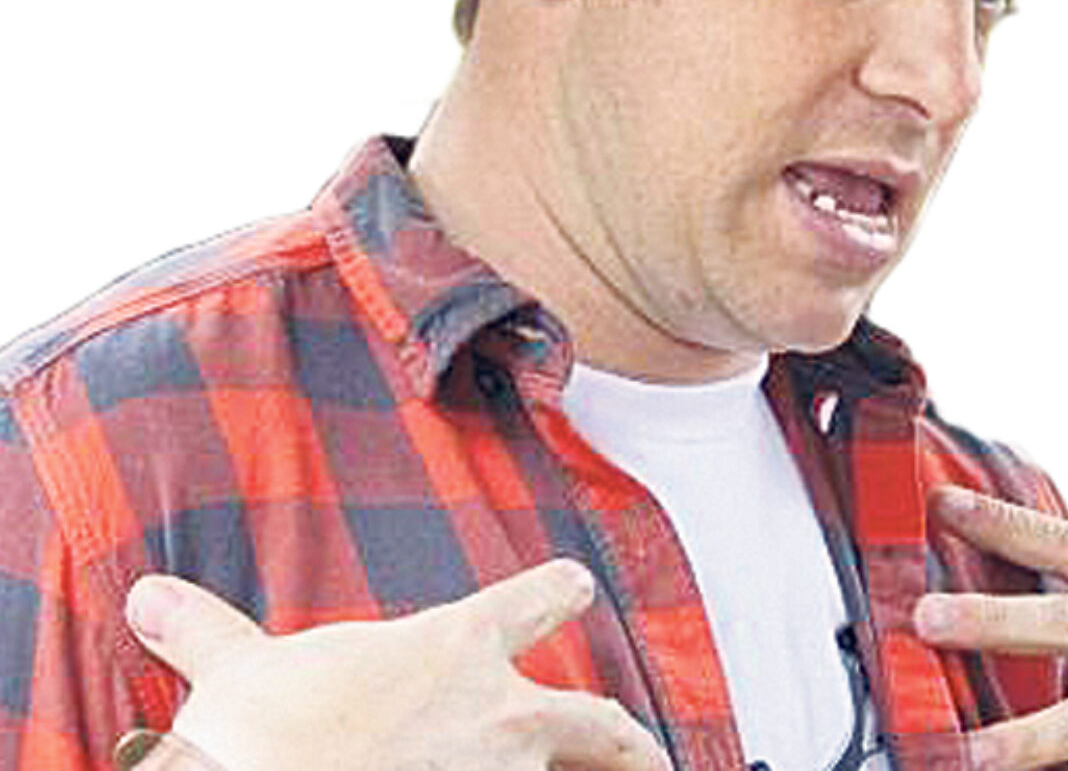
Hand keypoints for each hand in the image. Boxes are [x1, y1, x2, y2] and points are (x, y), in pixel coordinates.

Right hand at [124, 559, 669, 770]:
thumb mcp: (235, 674)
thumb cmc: (261, 737)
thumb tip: (151, 597)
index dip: (559, 590)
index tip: (579, 584)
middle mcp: (503, 713)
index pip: (535, 600)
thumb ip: (206, 633)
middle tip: (648, 751)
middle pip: (599, 722)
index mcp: (456, 648)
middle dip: (629, 741)